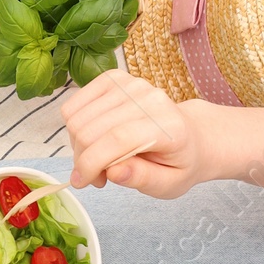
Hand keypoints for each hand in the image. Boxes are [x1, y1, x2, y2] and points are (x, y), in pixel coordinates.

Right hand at [62, 69, 211, 198]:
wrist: (190, 136)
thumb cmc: (178, 162)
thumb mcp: (169, 184)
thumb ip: (142, 178)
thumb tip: (112, 172)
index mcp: (168, 125)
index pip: (117, 138)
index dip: (90, 163)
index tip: (80, 182)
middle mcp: (149, 97)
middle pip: (91, 128)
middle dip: (83, 160)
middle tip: (96, 177)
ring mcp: (129, 84)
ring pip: (77, 118)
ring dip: (78, 146)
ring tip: (97, 160)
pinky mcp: (113, 78)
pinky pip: (73, 104)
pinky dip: (74, 127)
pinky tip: (93, 140)